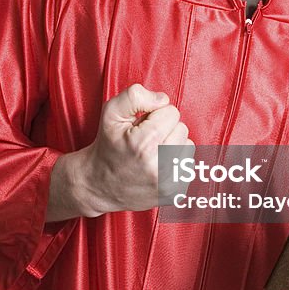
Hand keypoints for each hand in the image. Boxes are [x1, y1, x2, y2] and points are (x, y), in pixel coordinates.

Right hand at [47, 83, 193, 219]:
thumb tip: (163, 100)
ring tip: (152, 152)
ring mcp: (168, 182)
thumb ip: (135, 96)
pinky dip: (175, 162)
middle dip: (165, 129)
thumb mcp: (111, 112)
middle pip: (182, 128)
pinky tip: (157, 165)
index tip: (141, 126)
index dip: (156, 115)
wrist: (99, 185)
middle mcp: (158, 166)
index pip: (172, 112)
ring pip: (188, 145)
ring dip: (173, 145)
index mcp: (143, 144)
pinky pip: (189, 164)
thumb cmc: (108, 145)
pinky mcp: (174, 193)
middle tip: (145, 140)